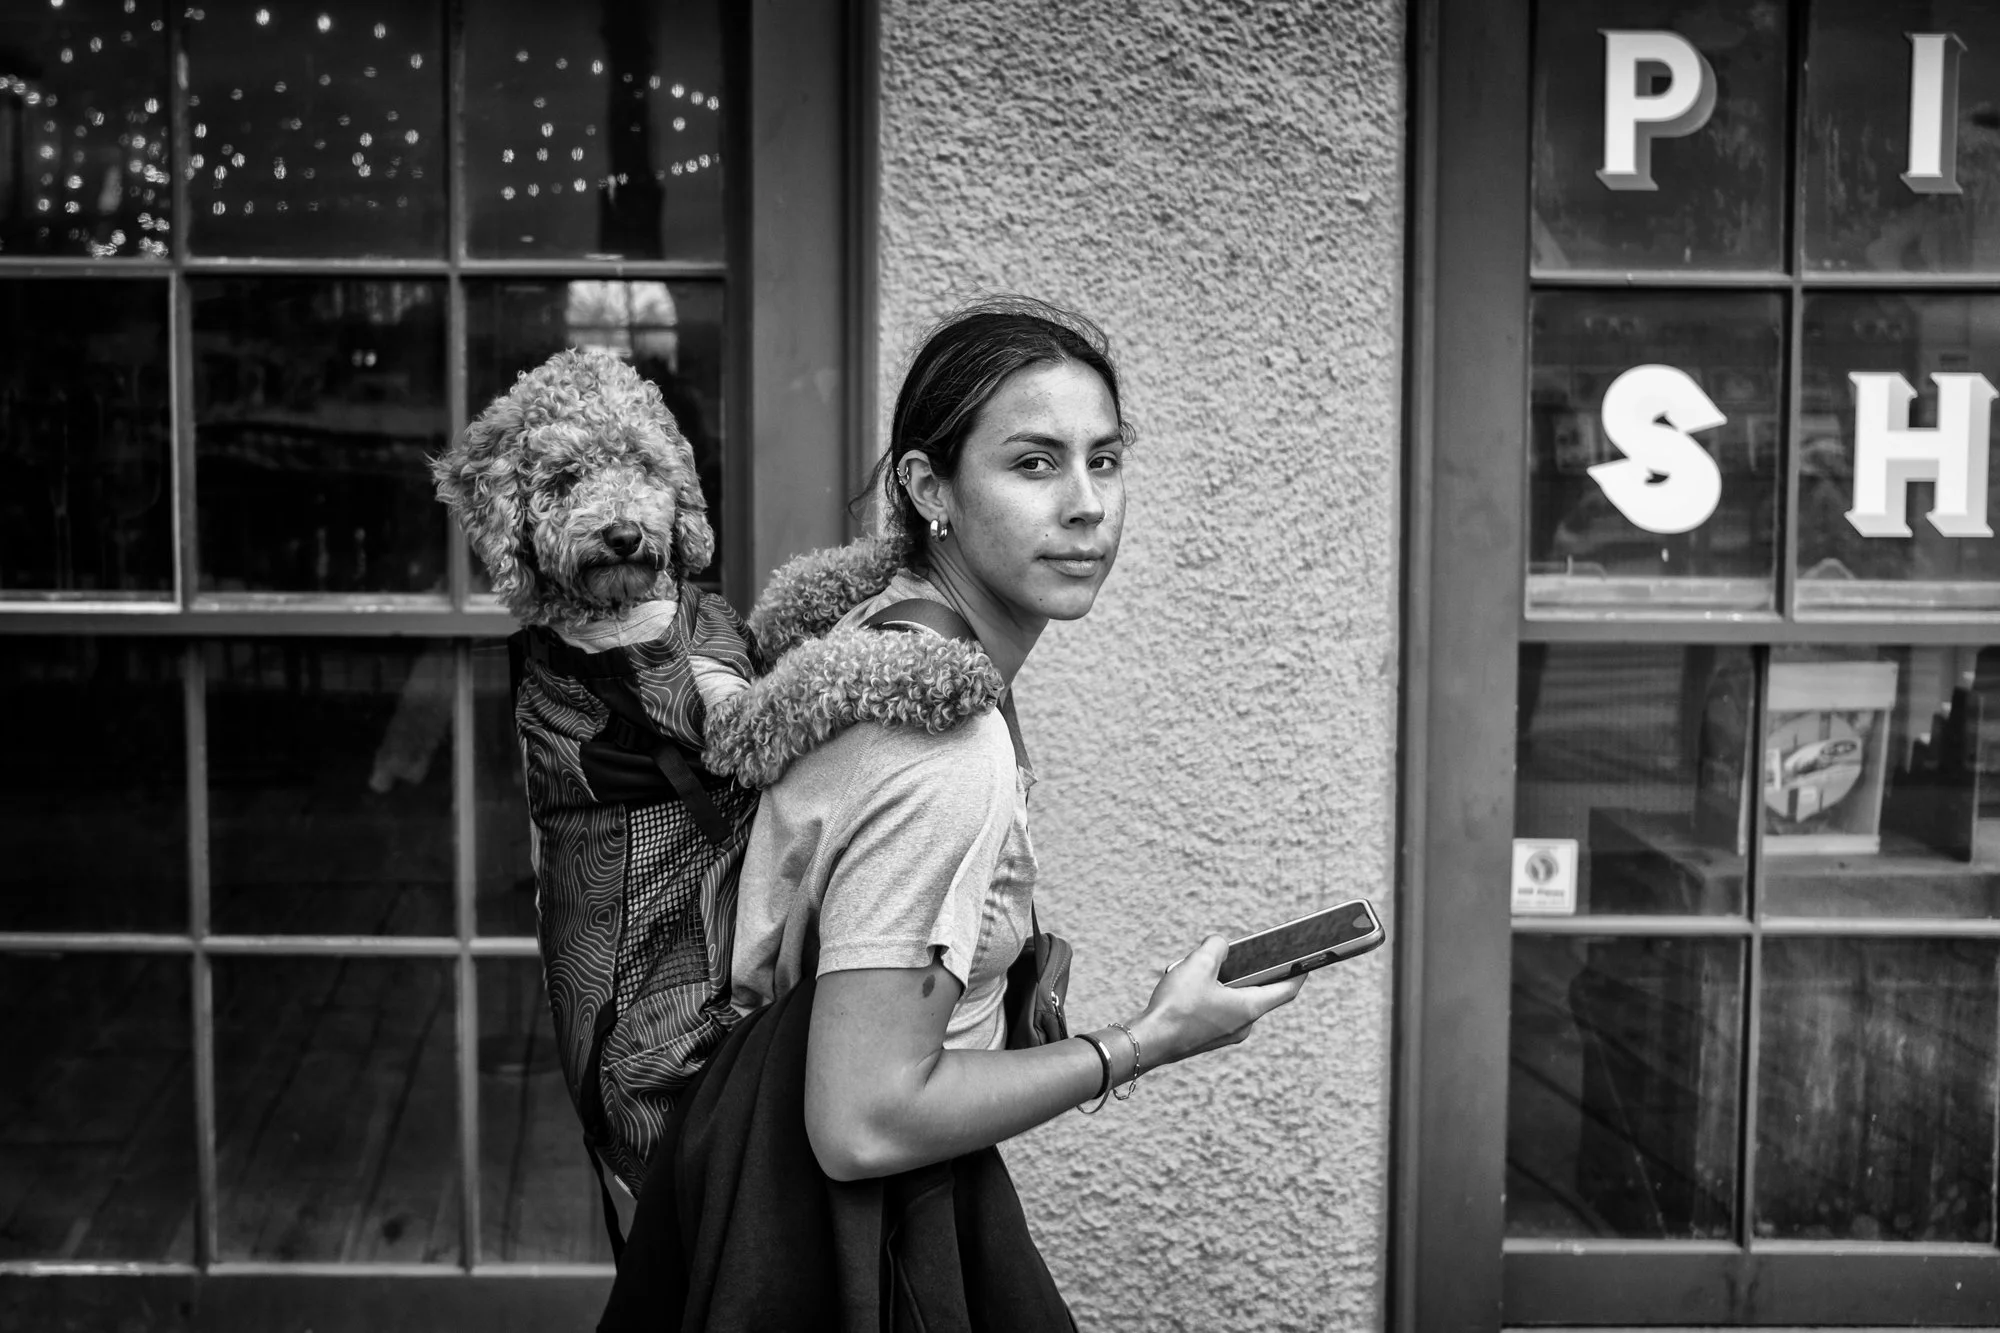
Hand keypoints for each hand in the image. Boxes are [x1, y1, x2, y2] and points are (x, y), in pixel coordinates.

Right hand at [1127, 935, 1305, 1068]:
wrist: (1148, 1042)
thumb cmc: (1177, 1006)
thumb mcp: (1198, 963)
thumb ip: (1216, 947)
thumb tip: (1220, 946)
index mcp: (1249, 1008)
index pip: (1286, 990)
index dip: (1299, 973)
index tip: (1306, 961)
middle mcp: (1243, 1025)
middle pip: (1260, 994)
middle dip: (1254, 972)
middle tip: (1249, 954)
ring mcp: (1226, 1035)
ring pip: (1237, 1002)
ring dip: (1229, 984)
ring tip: (1207, 968)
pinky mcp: (1209, 1038)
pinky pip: (1220, 1012)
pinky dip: (1215, 997)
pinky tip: (1193, 986)